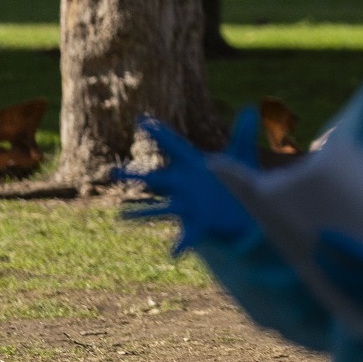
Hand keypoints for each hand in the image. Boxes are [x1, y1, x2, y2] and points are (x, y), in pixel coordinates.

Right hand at [117, 107, 259, 254]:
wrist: (245, 211)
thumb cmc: (238, 181)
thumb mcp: (243, 156)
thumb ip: (244, 132)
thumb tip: (250, 106)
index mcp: (194, 166)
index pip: (174, 146)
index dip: (160, 132)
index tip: (142, 119)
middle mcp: (184, 186)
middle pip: (155, 178)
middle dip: (133, 175)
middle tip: (111, 172)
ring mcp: (188, 206)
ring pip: (159, 210)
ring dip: (140, 214)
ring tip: (122, 217)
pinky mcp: (199, 225)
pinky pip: (187, 236)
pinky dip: (180, 245)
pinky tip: (173, 254)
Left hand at [314, 200, 362, 335]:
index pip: (356, 254)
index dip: (337, 243)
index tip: (323, 233)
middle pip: (344, 276)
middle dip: (327, 263)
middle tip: (316, 250)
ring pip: (348, 291)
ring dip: (333, 279)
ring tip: (322, 267)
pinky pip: (358, 302)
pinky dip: (346, 292)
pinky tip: (344, 287)